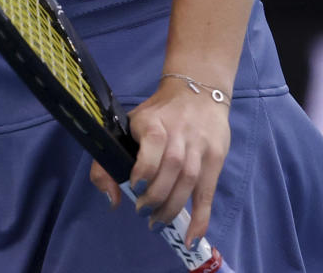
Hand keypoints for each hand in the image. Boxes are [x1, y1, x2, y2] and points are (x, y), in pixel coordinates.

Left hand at [90, 77, 230, 247]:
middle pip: (171, 167)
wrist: (197, 91)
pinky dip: (201, 217)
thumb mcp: (132, 123)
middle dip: (156, 195)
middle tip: (143, 212)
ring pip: (189, 180)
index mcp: (153, 121)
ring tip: (158, 222)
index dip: (144, 168)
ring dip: (173, 207)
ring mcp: (199, 146)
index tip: (134, 187)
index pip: (152, 142)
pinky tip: (191, 236)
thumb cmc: (158, 114)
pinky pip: (207, 192)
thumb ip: (114, 156)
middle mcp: (179, 132)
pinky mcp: (215, 158)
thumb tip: (111, 198)